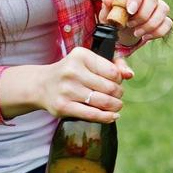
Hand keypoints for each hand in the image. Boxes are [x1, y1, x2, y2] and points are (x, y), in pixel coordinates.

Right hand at [2, 45, 125, 121]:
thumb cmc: (73, 72)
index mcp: (81, 56)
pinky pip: (92, 115)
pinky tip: (113, 116)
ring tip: (115, 105)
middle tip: (115, 95)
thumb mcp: (89, 62)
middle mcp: (72, 71)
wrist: (41, 85)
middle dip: (118, 94)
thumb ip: (114, 64)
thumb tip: (130, 74)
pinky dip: (107, 117)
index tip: (114, 82)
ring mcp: (66, 90)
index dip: (119, 80)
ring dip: (115, 106)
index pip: (113, 72)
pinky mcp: (63, 106)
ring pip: (103, 102)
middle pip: (110, 88)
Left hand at [100, 0, 171, 47]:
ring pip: (163, 9)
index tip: (130, 11)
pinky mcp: (163, 18)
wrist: (122, 27)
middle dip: (142, 14)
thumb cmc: (113, 15)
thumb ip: (107, 5)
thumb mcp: (107, 11)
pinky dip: (157, 32)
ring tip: (136, 33)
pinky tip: (146, 37)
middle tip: (130, 25)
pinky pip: (168, 23)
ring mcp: (157, 5)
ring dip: (150, 24)